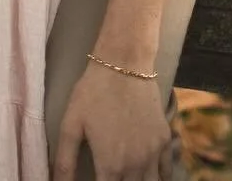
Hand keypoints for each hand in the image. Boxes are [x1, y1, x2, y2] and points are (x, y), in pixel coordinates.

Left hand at [54, 64, 172, 180]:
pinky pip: (167, 171)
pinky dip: (160, 177)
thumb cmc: (93, 92)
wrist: (125, 62)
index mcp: (110, 166)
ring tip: (126, 178)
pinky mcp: (164, 139)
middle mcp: (135, 166)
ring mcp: (153, 153)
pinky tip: (149, 174)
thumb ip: (64, 163)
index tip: (96, 180)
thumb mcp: (70, 125)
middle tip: (110, 177)